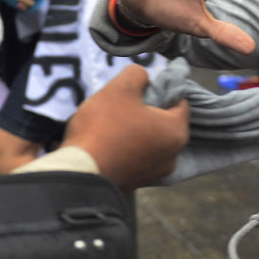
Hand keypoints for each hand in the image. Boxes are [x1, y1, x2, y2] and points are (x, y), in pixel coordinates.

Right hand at [63, 65, 189, 189]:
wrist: (79, 171)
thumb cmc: (104, 127)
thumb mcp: (120, 88)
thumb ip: (137, 75)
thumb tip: (143, 78)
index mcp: (176, 132)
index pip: (180, 101)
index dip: (162, 88)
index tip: (142, 86)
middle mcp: (172, 157)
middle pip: (164, 123)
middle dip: (147, 111)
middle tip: (123, 103)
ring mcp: (154, 174)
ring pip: (149, 142)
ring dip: (136, 131)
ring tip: (112, 124)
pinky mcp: (135, 184)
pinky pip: (136, 158)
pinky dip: (127, 149)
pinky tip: (109, 143)